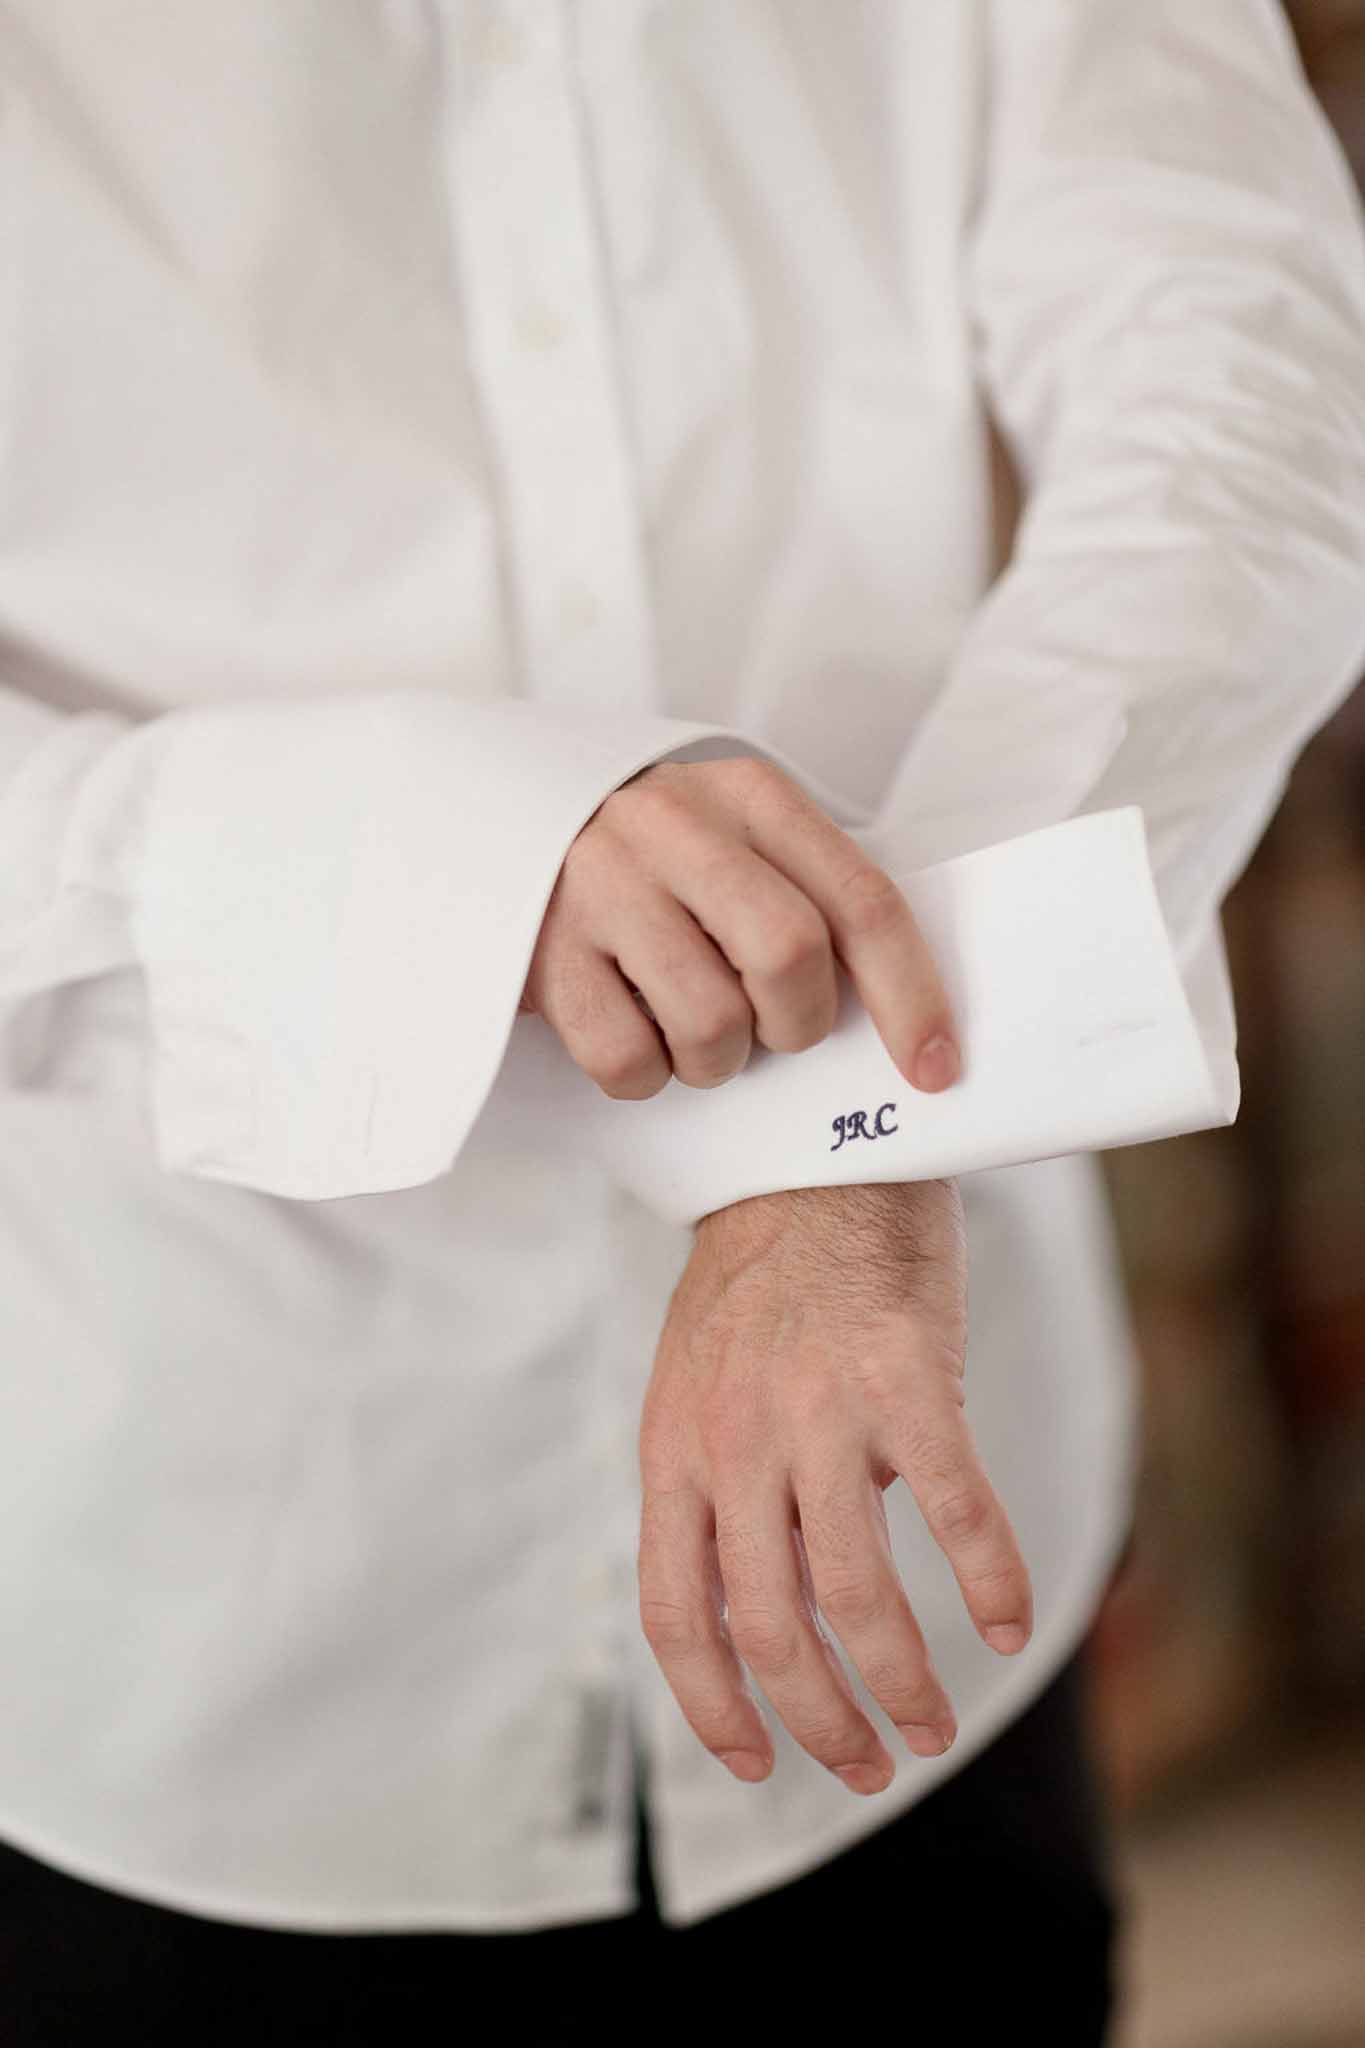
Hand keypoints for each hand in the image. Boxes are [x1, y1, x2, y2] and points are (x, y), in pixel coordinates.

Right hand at [519, 755, 957, 1100]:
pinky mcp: (543, 950)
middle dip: (796, 1022)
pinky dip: (645, 1073)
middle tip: (772, 1028)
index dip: (911, 996)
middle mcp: (675, 827)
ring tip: (690, 1028)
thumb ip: (811, 893)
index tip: (935, 1068)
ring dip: (715, 1059)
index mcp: (750, 795)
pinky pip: (627, 1059)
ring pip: (710, 1023)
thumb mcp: (738, 840)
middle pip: (789, 958)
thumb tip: (908, 1012)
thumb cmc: (655, 860)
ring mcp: (601, 886)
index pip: (861, 900)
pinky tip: (632, 1030)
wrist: (497, 820)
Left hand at [636, 1178, 1033, 1794]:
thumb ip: (716, 1487)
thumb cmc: (758, 1279)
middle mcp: (737, 1440)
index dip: (712, 1708)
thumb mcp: (695, 1383)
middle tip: (870, 1765)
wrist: (812, 1156)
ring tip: (935, 1726)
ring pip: (860, 1594)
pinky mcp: (907, 1377)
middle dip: (822, 1722)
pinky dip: (991, 1584)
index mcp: (675, 1449)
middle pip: (772, 1627)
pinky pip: (958, 1511)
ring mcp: (821, 1409)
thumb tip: (773, 1602)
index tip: (756, 1761)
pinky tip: (1009, 1627)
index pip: (677, 1615)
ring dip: (904, 1683)